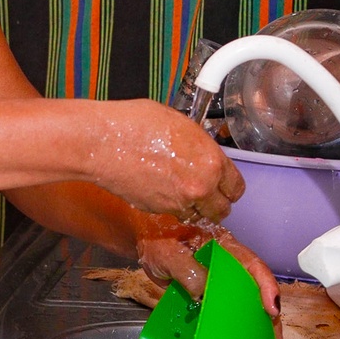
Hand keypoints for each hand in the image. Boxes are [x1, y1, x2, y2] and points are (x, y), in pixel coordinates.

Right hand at [91, 100, 244, 222]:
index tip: (224, 185)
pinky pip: (172, 213)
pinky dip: (170, 206)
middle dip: (216, 202)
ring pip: (197, 216)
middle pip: (222, 210)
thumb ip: (198, 144)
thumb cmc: (135, 124)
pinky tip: (158, 188)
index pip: (236, 187)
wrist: (103, 142)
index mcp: (210, 162)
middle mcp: (199, 187)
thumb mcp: (179, 122)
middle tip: (206, 193)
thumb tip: (200, 151)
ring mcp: (177, 203)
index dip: (229, 185)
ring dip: (193, 207)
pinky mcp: (156, 211)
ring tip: (179, 190)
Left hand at [136, 221, 282, 338]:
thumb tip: (203, 293)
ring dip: (254, 325)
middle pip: (255, 289)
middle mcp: (229, 264)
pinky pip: (225, 311)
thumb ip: (187, 271)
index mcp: (225, 247)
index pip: (252, 264)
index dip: (266, 285)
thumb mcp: (170, 252)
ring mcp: (220, 281)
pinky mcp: (210, 295)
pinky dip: (232, 327)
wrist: (146, 242)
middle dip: (268, 315)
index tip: (272, 308)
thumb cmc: (158, 238)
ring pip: (244, 303)